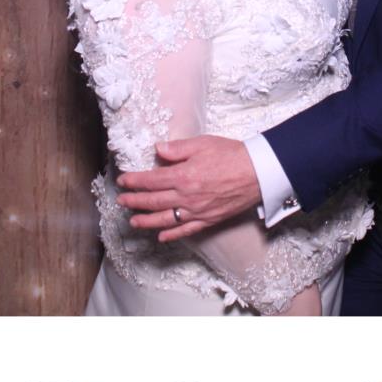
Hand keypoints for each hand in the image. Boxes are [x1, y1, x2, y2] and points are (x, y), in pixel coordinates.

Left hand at [115, 135, 263, 242]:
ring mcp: (197, 211)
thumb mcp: (202, 144)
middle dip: (134, 201)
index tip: (123, 181)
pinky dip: (172, 235)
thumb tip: (158, 149)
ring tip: (133, 221)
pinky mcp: (209, 219)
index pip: (151, 180)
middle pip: (153, 201)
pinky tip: (162, 237)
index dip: (134, 181)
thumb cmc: (233, 155)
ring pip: (165, 219)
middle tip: (121, 201)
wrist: (259, 172)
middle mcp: (187, 196)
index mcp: (183, 175)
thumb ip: (177, 149)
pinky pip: (186, 230)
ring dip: (147, 221)